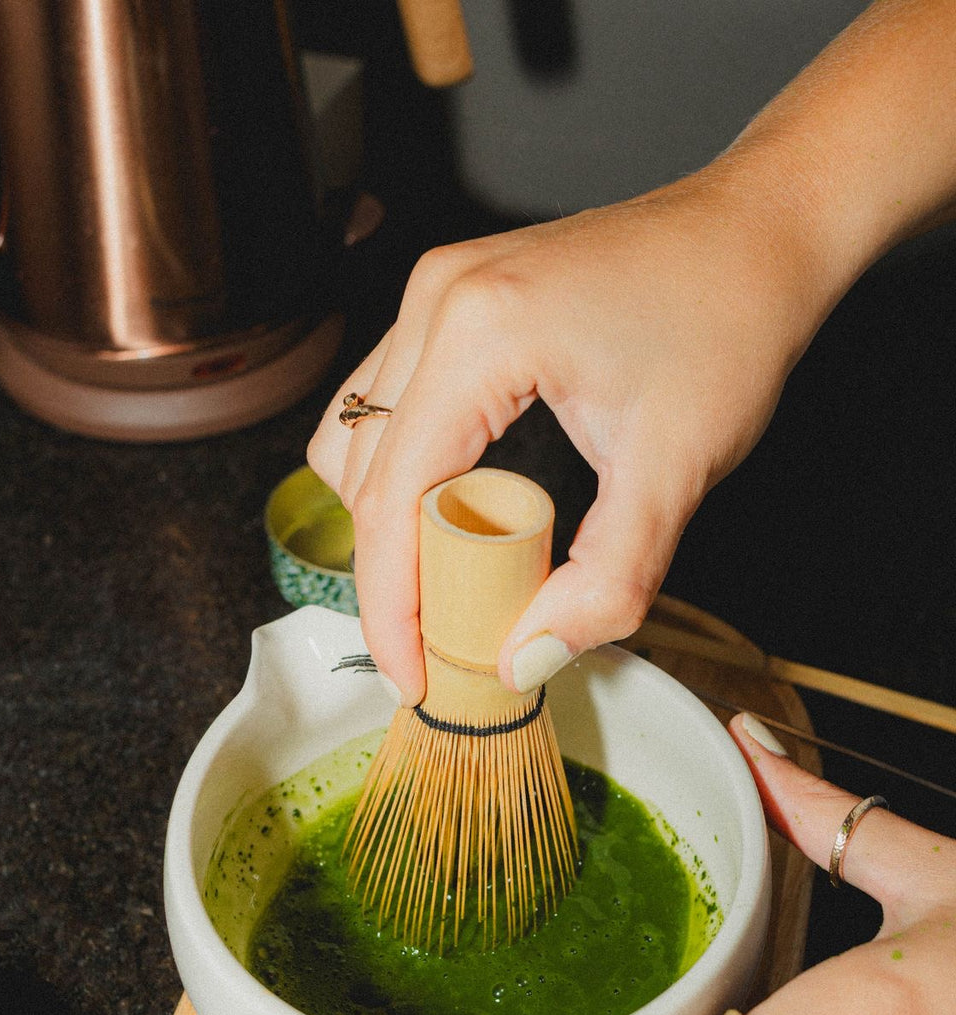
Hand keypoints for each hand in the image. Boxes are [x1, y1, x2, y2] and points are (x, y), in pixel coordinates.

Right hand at [308, 172, 828, 704]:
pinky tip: (462, 511)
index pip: (390, 499)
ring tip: (456, 577)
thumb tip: (525, 659)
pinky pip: (389, 404)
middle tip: (445, 641)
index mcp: (479, 332)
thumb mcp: (676, 470)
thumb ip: (605, 581)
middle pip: (361, 474)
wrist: (760, 233)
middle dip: (392, 573)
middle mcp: (438, 299)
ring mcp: (438, 291)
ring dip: (390, 522)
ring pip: (357, 438)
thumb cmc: (728, 324)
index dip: (390, 607)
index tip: (412, 676)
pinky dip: (408, 474)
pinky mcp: (453, 298)